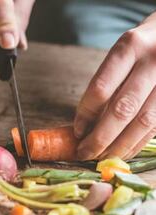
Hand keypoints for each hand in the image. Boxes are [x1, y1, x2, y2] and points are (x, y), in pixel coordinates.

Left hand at [74, 13, 155, 159]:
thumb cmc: (143, 48)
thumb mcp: (122, 53)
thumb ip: (107, 84)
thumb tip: (85, 127)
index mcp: (130, 47)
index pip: (101, 89)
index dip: (85, 115)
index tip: (77, 132)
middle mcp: (153, 61)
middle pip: (122, 109)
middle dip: (100, 138)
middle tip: (84, 153)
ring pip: (143, 122)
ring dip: (119, 146)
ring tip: (101, 157)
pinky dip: (137, 143)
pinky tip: (123, 152)